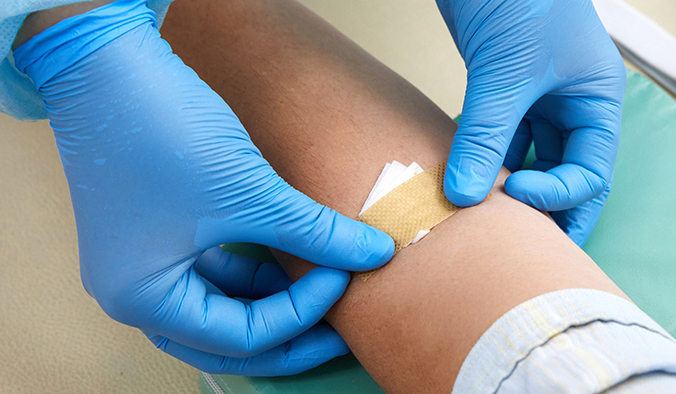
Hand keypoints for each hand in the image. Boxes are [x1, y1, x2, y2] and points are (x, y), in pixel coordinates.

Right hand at [14, 0, 393, 375]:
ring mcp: (148, 262)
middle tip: (342, 326)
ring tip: (325, 287)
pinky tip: (295, 259)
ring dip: (275, 299)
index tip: (346, 275)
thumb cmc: (162, 131)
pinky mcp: (162, 233)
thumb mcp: (248, 193)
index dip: (301, 313)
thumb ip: (317, 232)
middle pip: (227, 337)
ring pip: (224, 305)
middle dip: (289, 332)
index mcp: (143, 300)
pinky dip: (257, 270)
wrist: (110, 63)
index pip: (239, 337)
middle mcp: (138, 292)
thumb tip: (376, 252)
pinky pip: (218, 270)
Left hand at [436, 0, 625, 244]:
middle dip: (544, 210)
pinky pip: (498, 138)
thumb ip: (485, 135)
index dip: (557, 195)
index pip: (590, 171)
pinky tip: (467, 178)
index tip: (513, 195)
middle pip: (565, 173)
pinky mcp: (502, 92)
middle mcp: (569, 105)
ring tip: (486, 217)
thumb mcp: (506, 73)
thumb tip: (463, 193)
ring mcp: (535, 100)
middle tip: (520, 247)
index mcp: (594, 101)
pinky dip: (484, 159)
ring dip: (508, 186)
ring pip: (529, 158)